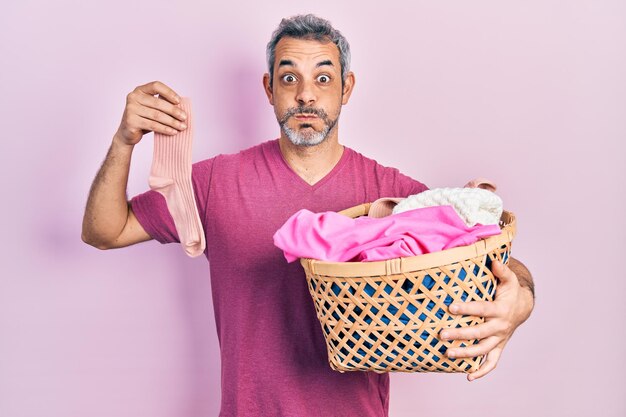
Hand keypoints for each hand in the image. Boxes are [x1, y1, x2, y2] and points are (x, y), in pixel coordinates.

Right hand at [115, 81, 187, 146]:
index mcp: (139, 90)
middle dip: (174, 111)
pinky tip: (173, 132)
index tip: (179, 101)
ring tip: (182, 126)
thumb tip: (182, 108)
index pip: (156, 86)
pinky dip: (165, 129)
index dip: (169, 92)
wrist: (127, 133)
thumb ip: (162, 104)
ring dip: (172, 122)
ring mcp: (131, 109)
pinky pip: (152, 125)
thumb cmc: (143, 119)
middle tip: (184, 117)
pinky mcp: (131, 122)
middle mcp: (133, 97)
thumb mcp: (151, 109)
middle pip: (158, 103)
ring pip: (157, 115)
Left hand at [439, 260, 533, 380]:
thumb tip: (493, 261)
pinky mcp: (499, 346)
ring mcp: (499, 338)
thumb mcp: (509, 279)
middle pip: (479, 333)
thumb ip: (502, 270)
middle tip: (442, 334)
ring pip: (483, 350)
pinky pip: (492, 362)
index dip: (467, 309)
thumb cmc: (510, 290)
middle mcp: (500, 326)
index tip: (451, 307)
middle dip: (460, 334)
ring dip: (466, 353)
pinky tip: (468, 376)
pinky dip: (482, 370)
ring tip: (448, 353)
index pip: (482, 309)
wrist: (522, 306)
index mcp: (501, 309)